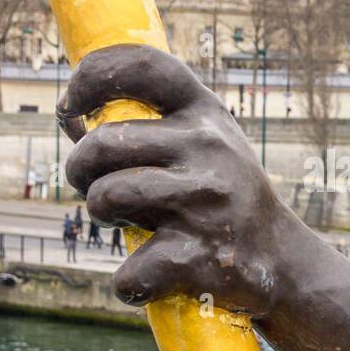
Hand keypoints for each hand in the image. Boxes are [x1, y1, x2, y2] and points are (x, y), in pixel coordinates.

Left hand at [58, 43, 305, 317]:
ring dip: (102, 216)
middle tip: (100, 187)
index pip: (143, 67)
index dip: (92, 77)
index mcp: (205, 112)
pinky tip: (152, 278)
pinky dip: (130, 283)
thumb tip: (68, 116)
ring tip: (128, 223)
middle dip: (81, 170)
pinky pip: (129, 270)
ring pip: (106, 198)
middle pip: (102, 144)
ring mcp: (207, 200)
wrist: (281, 261)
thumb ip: (148, 124)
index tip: (70, 106)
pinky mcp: (202, 256)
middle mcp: (209, 147)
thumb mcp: (201, 142)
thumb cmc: (216, 196)